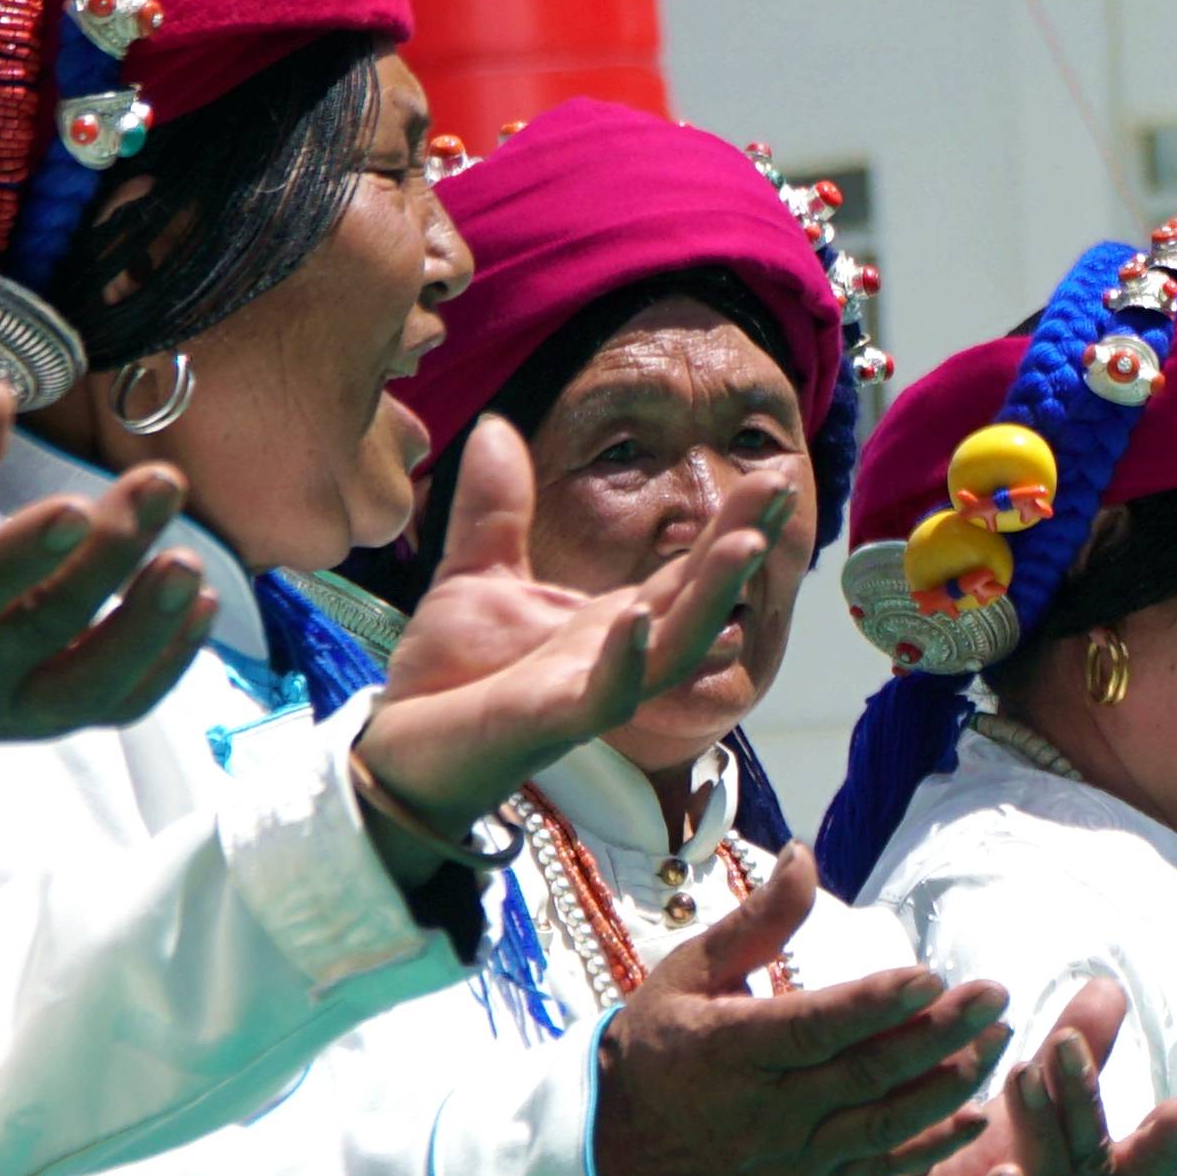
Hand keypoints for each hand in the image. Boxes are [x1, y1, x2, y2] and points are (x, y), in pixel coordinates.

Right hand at [0, 385, 217, 838]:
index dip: (22, 553)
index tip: (77, 505)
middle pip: (43, 626)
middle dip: (109, 555)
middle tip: (160, 485)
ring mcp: (7, 709)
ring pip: (88, 685)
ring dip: (149, 626)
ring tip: (189, 562)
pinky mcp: (46, 725)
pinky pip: (116, 708)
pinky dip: (167, 665)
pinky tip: (199, 605)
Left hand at [362, 417, 780, 842]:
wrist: (397, 751)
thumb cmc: (448, 676)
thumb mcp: (475, 575)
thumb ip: (496, 507)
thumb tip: (496, 424)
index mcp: (610, 622)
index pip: (687, 568)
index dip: (731, 523)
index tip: (774, 472)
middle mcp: (618, 659)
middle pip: (698, 601)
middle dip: (741, 545)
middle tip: (780, 487)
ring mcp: (589, 693)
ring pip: (673, 652)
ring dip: (709, 600)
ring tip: (741, 544)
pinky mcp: (549, 723)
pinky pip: (602, 698)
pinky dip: (625, 661)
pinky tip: (636, 616)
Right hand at [590, 847, 1005, 1175]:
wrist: (623, 1150)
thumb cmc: (658, 1044)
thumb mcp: (688, 972)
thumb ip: (755, 922)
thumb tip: (803, 854)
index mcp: (729, 1048)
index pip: (813, 1026)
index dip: (874, 1004)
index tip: (932, 976)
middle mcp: (764, 1108)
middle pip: (863, 1073)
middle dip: (938, 1036)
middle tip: (995, 998)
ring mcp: (789, 1154)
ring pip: (880, 1125)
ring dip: (946, 1086)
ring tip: (997, 1043)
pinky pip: (874, 1169)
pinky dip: (927, 1148)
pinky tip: (974, 1116)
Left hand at [869, 979, 1176, 1175]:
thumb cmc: (1001, 1175)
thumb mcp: (1042, 1110)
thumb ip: (1081, 1055)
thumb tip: (1110, 985)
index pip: (1142, 1165)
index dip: (1166, 1141)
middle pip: (1092, 1162)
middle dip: (1082, 1102)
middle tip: (1063, 1041)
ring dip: (1039, 1130)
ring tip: (1021, 1074)